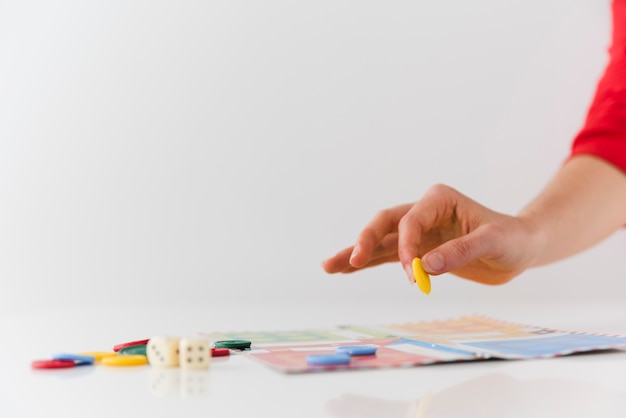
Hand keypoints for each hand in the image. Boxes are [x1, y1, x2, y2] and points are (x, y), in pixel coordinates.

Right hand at [322, 184, 540, 284]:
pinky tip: (346, 271)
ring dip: (356, 254)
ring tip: (328, 267)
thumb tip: (423, 267)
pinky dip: (368, 265)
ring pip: (379, 242)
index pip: (410, 220)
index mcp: (439, 199)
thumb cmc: (511, 239)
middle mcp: (423, 212)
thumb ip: (460, 251)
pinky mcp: (418, 250)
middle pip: (384, 224)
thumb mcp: (493, 242)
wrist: (520, 249)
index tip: (414, 273)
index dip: (406, 246)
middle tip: (352, 261)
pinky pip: (387, 257)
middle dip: (365, 241)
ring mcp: (418, 232)